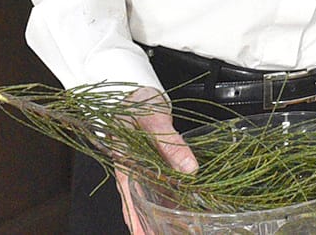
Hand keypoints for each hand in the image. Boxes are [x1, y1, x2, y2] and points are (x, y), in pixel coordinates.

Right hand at [114, 86, 197, 234]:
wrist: (136, 94)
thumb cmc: (138, 103)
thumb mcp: (155, 119)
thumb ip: (171, 144)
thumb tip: (190, 169)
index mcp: (125, 161)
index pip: (130, 198)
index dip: (137, 219)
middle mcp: (131, 171)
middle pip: (137, 205)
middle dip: (146, 225)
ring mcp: (140, 172)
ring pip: (147, 200)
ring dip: (157, 217)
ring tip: (171, 231)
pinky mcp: (150, 168)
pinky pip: (158, 190)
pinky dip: (167, 203)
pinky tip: (179, 214)